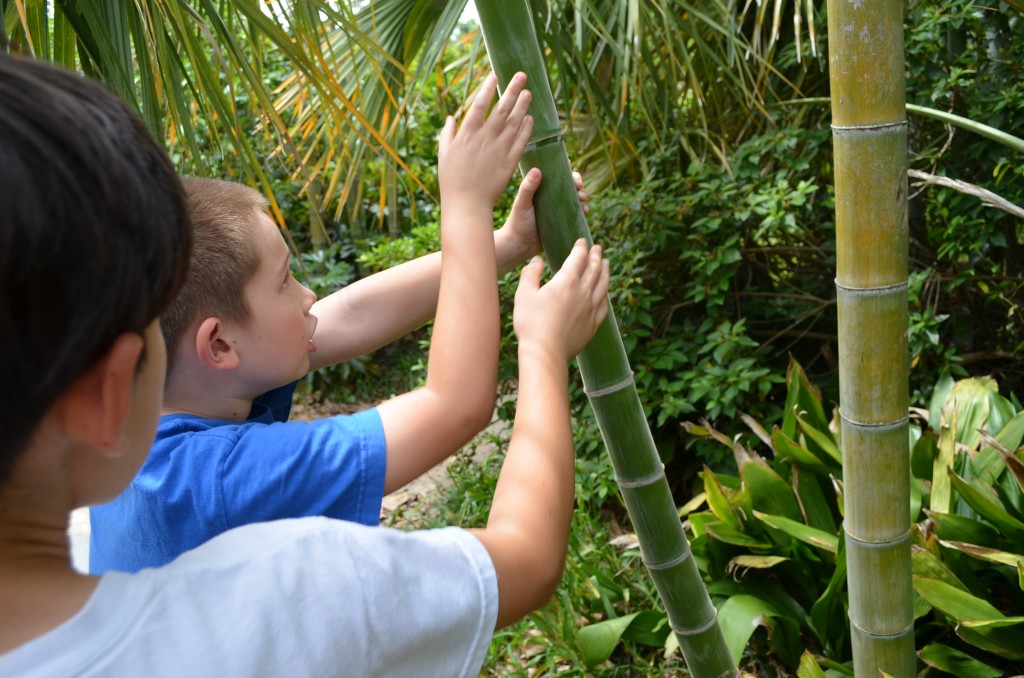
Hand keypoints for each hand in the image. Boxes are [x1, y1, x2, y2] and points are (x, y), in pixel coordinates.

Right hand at [437, 72, 532, 210]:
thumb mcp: (444, 154)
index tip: (495, 75)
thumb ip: (448, 133)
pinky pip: (520, 142)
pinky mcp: (510, 162)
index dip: (488, 88)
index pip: (480, 105)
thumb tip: (452, 118)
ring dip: (522, 106)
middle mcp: (485, 138)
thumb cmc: (452, 179)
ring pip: (514, 122)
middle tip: (521, 75)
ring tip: (528, 92)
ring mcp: (499, 149)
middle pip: (502, 109)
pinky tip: (530, 118)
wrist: (467, 203)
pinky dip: (526, 129)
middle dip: (512, 90)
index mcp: (467, 134)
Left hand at [497, 169, 588, 265]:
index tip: (569, 165)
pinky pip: (576, 214)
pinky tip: (585, 211)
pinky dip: (583, 210)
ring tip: (583, 198)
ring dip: (582, 195)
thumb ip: (527, 187)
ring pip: (574, 199)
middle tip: (579, 185)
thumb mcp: (522, 203)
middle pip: (568, 185)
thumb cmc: (517, 222)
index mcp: (541, 189)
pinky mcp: (563, 222)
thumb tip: (537, 170)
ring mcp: (558, 210)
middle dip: (577, 182)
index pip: (555, 175)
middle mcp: (551, 198)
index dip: (564, 169)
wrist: (520, 246)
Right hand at [513, 239, 609, 361]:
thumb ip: (531, 274)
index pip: (578, 257)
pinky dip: (605, 295)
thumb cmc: (531, 323)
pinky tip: (604, 293)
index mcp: (566, 281)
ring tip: (606, 263)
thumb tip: (537, 260)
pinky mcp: (594, 324)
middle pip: (595, 268)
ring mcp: (591, 309)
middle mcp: (583, 292)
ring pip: (603, 284)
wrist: (546, 352)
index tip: (582, 241)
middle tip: (598, 248)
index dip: (581, 247)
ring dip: (605, 271)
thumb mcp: (524, 294)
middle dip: (596, 255)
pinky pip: (604, 305)